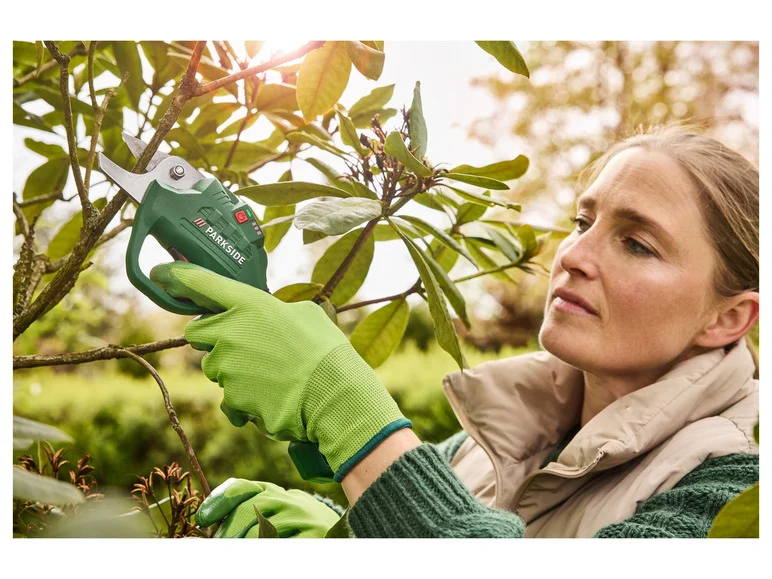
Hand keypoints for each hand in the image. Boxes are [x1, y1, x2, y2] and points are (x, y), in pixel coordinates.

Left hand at [149, 261, 410, 480]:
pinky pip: (229, 399)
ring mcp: (227, 366)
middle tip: (244, 345)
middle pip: (197, 332)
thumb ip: (278, 312)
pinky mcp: (231, 397)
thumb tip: (277, 319)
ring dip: (234, 372)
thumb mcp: (308, 315)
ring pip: (215, 367)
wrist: (333, 395)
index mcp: (249, 305)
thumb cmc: (326, 351)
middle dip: (212, 338)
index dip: (178, 276)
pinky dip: (245, 401)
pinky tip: (271, 399)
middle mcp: (230, 332)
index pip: (203, 283)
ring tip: (270, 376)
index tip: (162, 272)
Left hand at [196, 478, 340, 537]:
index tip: (202, 519)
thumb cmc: (293, 522)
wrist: (339, 530)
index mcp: (274, 492)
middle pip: (249, 509)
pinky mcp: (313, 537)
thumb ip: (247, 506)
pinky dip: (266, 548)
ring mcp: (302, 519)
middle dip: (228, 531)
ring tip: (235, 549)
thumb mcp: (273, 508)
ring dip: (245, 541)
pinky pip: (281, 544)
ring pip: (263, 530)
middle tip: (218, 544)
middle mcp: (288, 500)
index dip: (219, 501)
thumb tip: (208, 519)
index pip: (243, 488)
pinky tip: (261, 552)